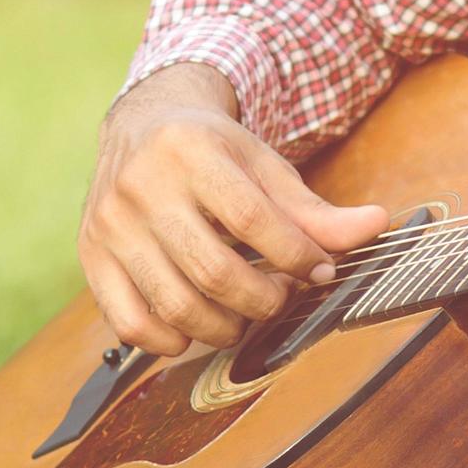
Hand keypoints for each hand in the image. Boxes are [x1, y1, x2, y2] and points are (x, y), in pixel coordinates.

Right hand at [78, 63, 388, 355]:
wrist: (140, 126)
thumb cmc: (211, 151)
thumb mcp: (265, 167)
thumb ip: (315, 209)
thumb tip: (376, 227)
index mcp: (190, 151)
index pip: (252, 219)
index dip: (296, 256)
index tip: (319, 271)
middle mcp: (142, 186)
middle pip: (214, 270)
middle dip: (263, 299)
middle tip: (280, 296)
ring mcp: (111, 225)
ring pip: (175, 304)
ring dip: (224, 326)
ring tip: (244, 315)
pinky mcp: (91, 257)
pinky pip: (131, 323)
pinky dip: (170, 341)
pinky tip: (194, 328)